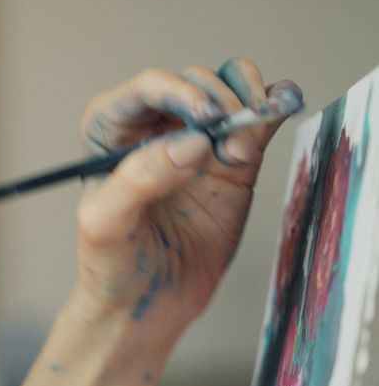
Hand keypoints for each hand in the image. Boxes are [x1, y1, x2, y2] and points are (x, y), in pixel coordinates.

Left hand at [73, 59, 300, 351]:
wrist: (147, 304)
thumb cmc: (112, 263)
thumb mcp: (106, 224)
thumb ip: (140, 179)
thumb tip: (192, 143)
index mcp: (110, 130)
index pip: (146, 88)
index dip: (178, 90)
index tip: (205, 115)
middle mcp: (154, 126)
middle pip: (195, 81)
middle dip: (219, 102)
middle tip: (228, 146)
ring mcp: (198, 141)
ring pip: (230, 91)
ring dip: (247, 105)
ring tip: (243, 152)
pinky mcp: (234, 160)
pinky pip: (258, 120)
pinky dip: (274, 107)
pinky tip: (280, 111)